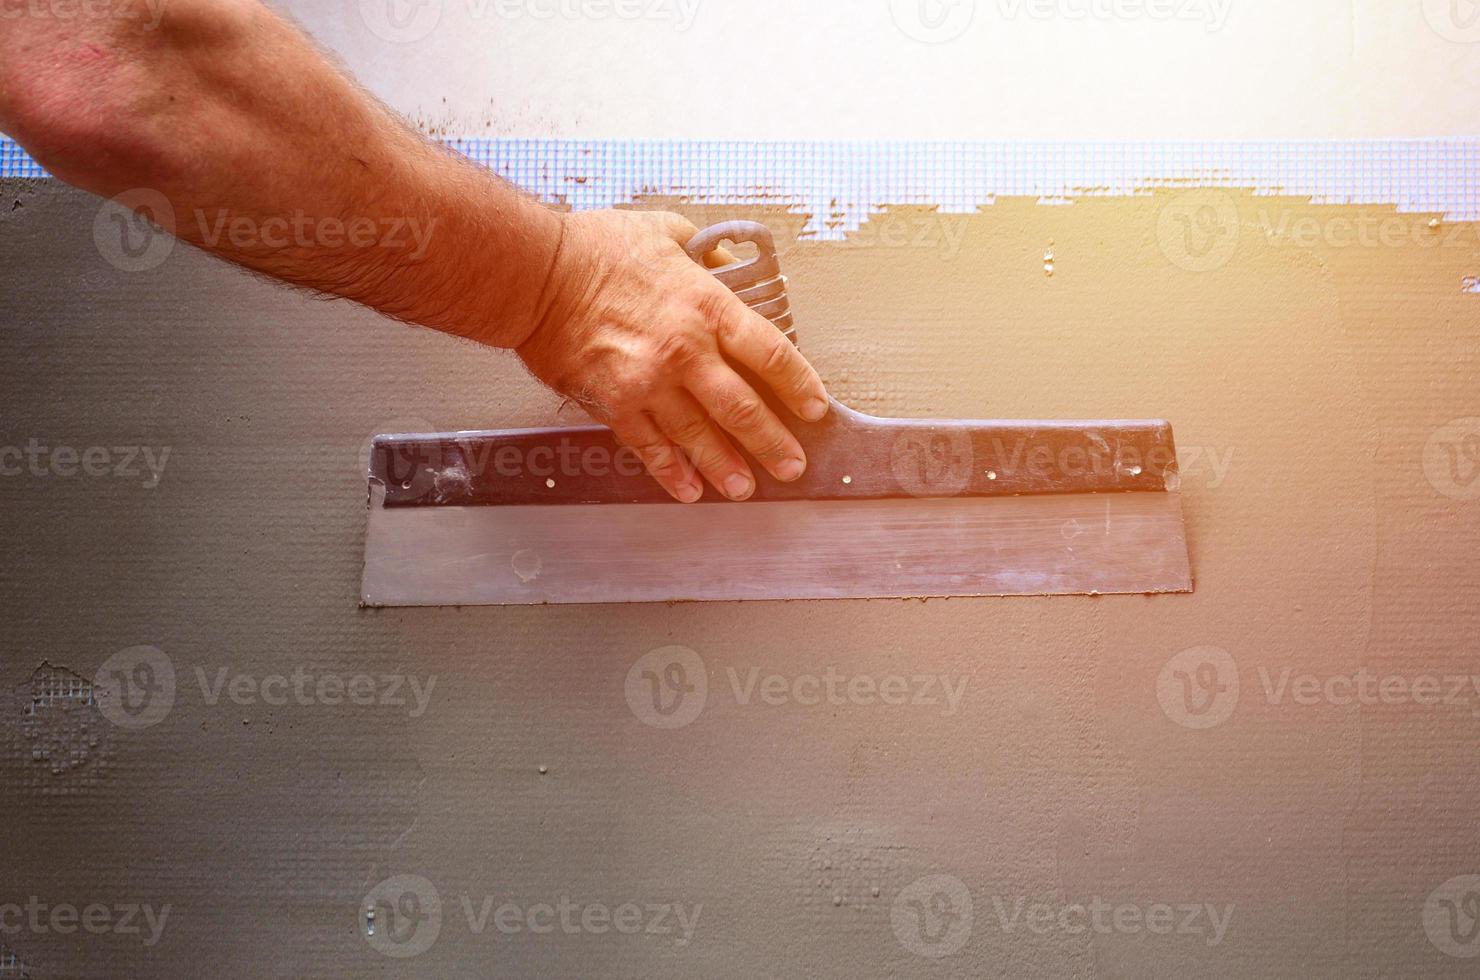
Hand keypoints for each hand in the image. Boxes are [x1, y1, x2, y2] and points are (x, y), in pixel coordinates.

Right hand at [518, 209, 829, 501]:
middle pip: (743, 407)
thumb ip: (709, 256)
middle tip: (792, 466)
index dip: (799, 384)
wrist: (535, 274)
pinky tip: (689, 490)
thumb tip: (735, 270)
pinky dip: (672, 472)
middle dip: (773, 441)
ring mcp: (649, 382)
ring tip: (746, 489)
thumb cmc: (597, 247)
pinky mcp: (614, 403)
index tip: (814, 407)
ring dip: (728, 466)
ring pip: (700, 436)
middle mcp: (685, 350)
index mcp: (706, 306)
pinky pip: (650, 446)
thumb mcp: (668, 231)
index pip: (770, 352)